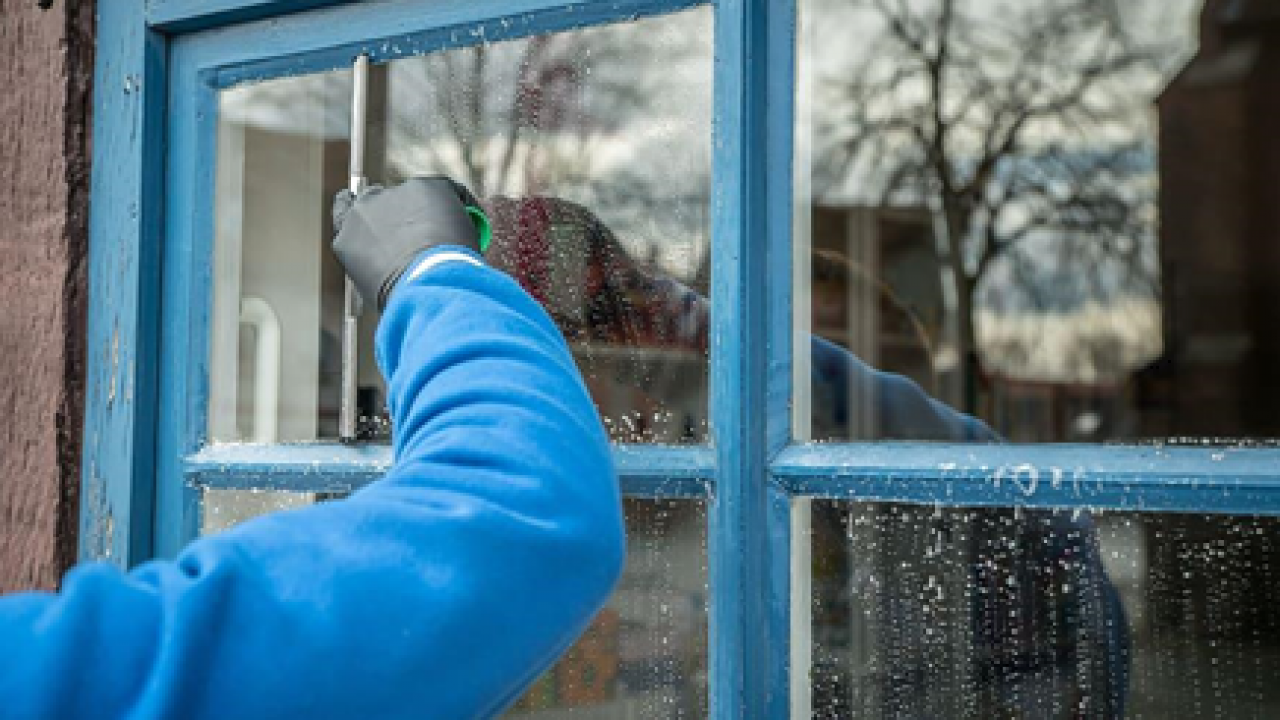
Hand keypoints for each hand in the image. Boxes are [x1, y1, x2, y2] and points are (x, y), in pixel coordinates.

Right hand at [332, 176, 482, 309]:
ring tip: (451, 236)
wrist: (426, 285)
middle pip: (380, 199)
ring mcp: (395, 194)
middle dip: (400, 210)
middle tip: (424, 229)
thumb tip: (396, 263)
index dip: (364, 212)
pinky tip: (472, 221)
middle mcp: (365, 208)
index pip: (345, 210)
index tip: (379, 216)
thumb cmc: (403, 299)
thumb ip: (376, 263)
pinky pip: (448, 191)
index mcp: (347, 236)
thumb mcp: (374, 285)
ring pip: (416, 196)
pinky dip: (461, 203)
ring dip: (430, 211)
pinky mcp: (425, 186)